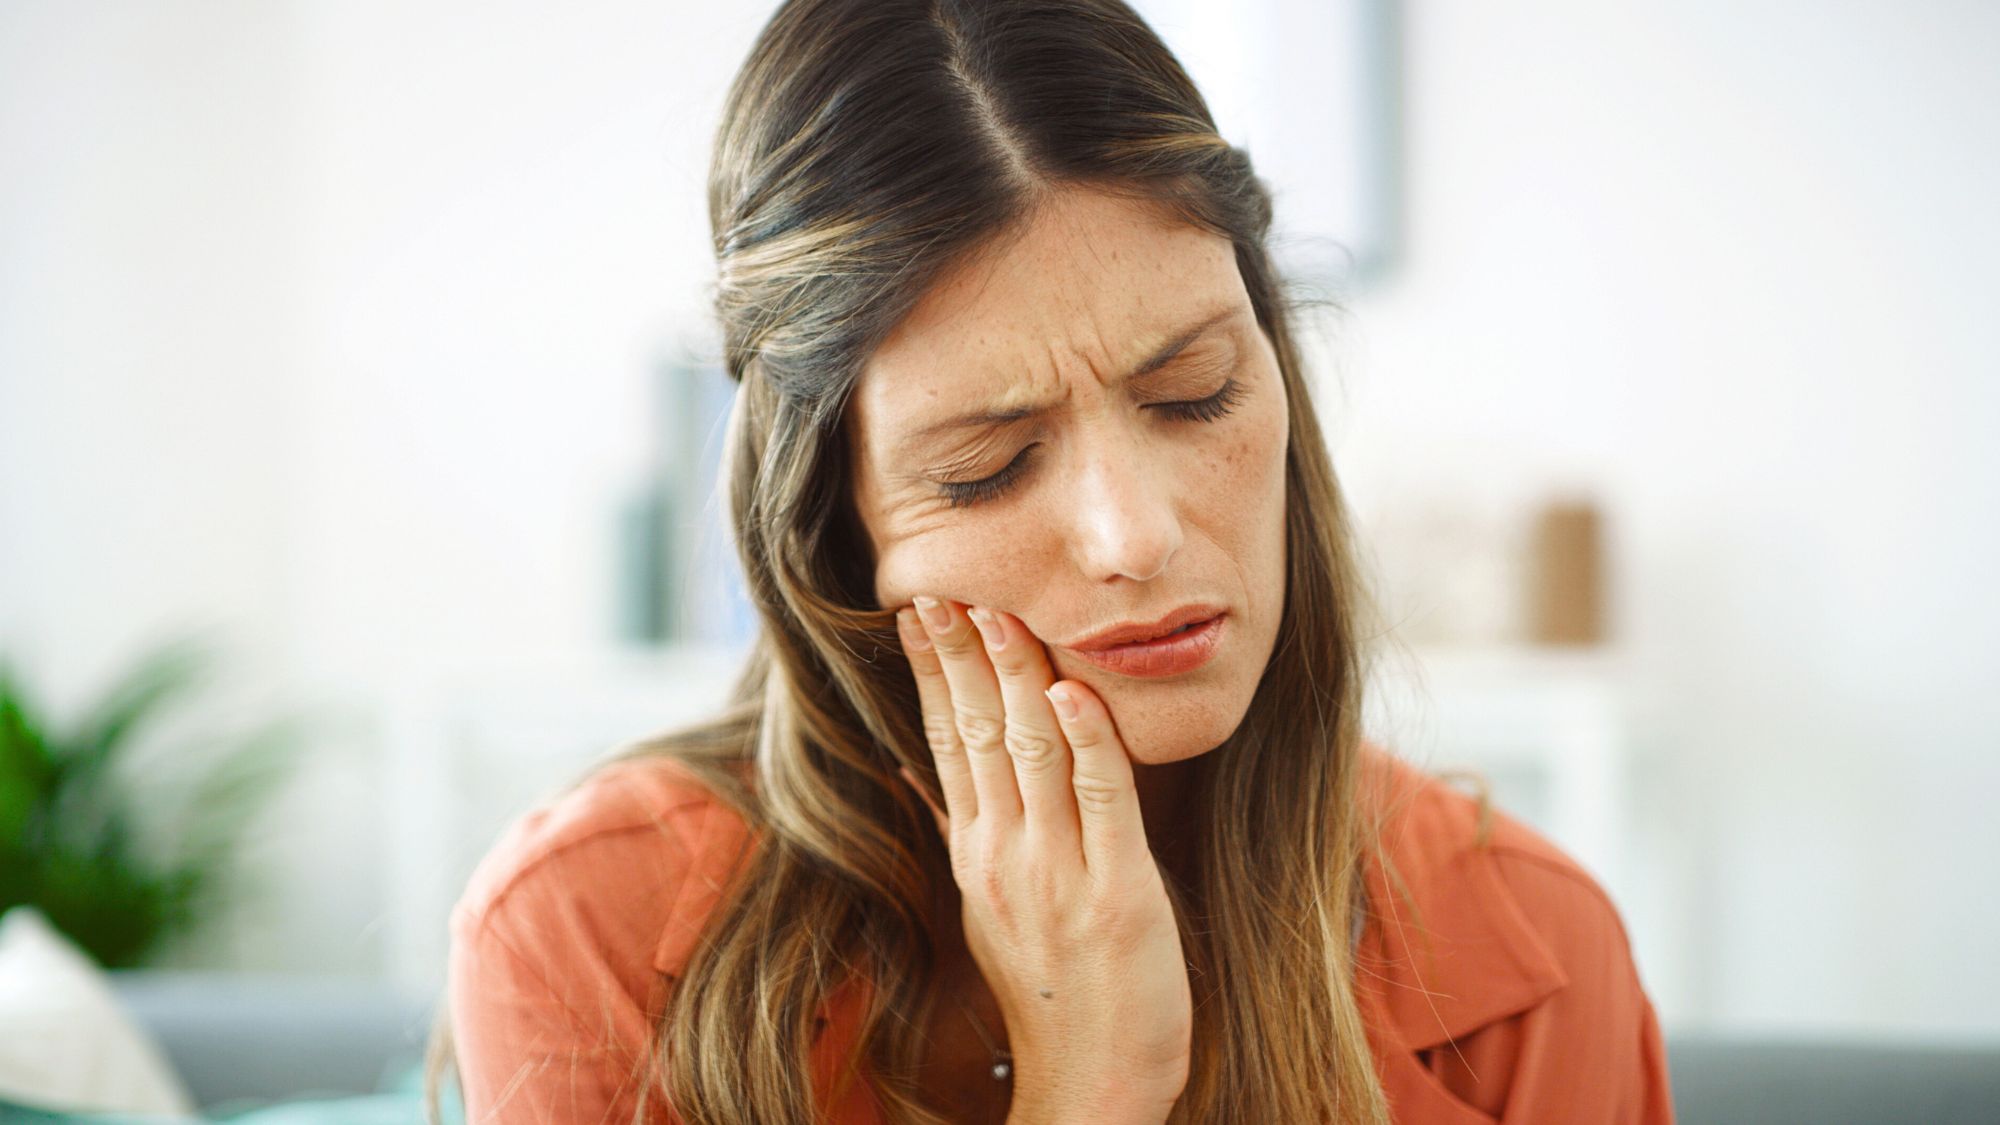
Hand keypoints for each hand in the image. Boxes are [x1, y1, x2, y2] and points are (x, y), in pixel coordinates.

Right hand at [895, 596, 1191, 1118]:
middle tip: (943, 586)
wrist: (1093, 1086)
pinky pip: (1101, 803)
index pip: (946, 741)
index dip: (933, 671)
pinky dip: (1087, 742)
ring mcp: (1057, 874)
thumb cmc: (1055, 991)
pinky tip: (1073, 691)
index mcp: (976, 852)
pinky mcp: (1118, 895)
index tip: (917, 609)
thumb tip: (931, 766)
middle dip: (959, 654)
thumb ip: (971, 829)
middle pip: (977, 733)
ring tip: (999, 613)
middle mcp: (1003, 855)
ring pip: (1032, 751)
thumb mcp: (994, 904)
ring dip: (1017, 675)